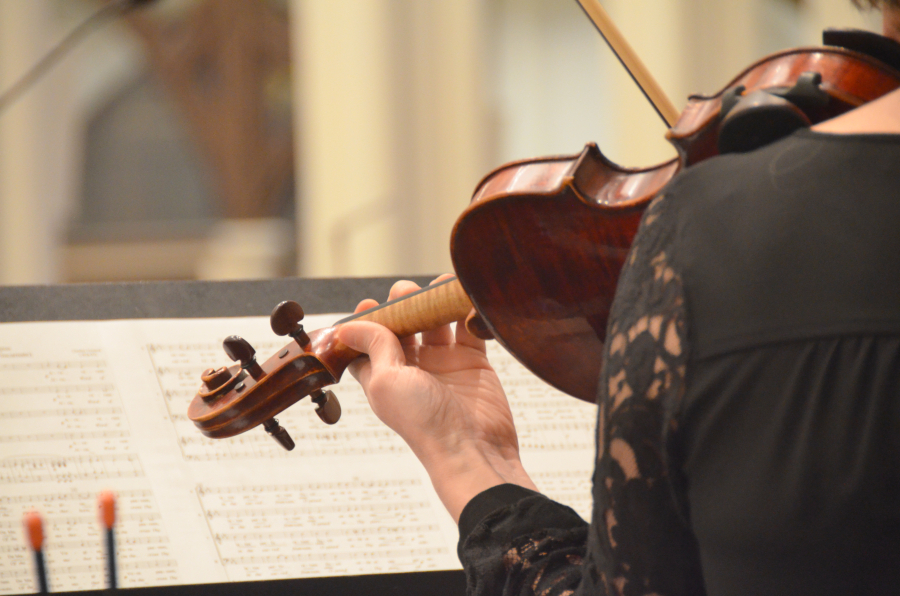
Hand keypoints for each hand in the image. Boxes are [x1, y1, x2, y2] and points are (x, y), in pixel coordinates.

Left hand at [337, 276, 537, 520]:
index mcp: (384, 377)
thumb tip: (348, 326)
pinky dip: (465, 311)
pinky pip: (467, 329)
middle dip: (402, 305)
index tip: (368, 304)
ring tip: (434, 286)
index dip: (366, 323)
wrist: (472, 448)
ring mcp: (443, 364)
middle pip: (403, 327)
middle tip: (405, 291)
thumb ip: (374, 346)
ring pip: (435, 323)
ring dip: (433, 303)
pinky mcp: (472, 362)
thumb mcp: (386, 380)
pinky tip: (461, 296)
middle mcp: (412, 369)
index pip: (368, 344)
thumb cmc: (424, 422)